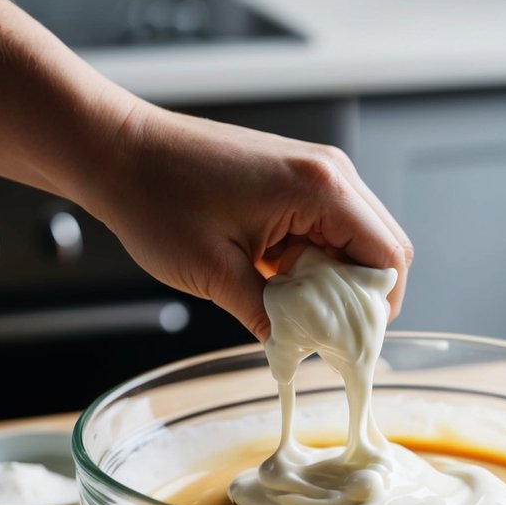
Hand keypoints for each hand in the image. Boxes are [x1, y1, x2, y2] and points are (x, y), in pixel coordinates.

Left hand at [93, 104, 412, 342]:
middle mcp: (329, 173)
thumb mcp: (215, 274)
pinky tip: (277, 280)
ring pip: (356, 240)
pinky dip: (314, 261)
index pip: (388, 258)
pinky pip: (326, 228)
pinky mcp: (293, 178)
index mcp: (322, 189)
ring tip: (292, 306)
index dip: (377, 310)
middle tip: (322, 332)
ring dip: (335, 279)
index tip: (348, 345)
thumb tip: (297, 353)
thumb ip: (268, 318)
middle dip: (360, 297)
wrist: (117, 151)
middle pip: (383, 248)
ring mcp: (313, 171)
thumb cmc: (157, 198)